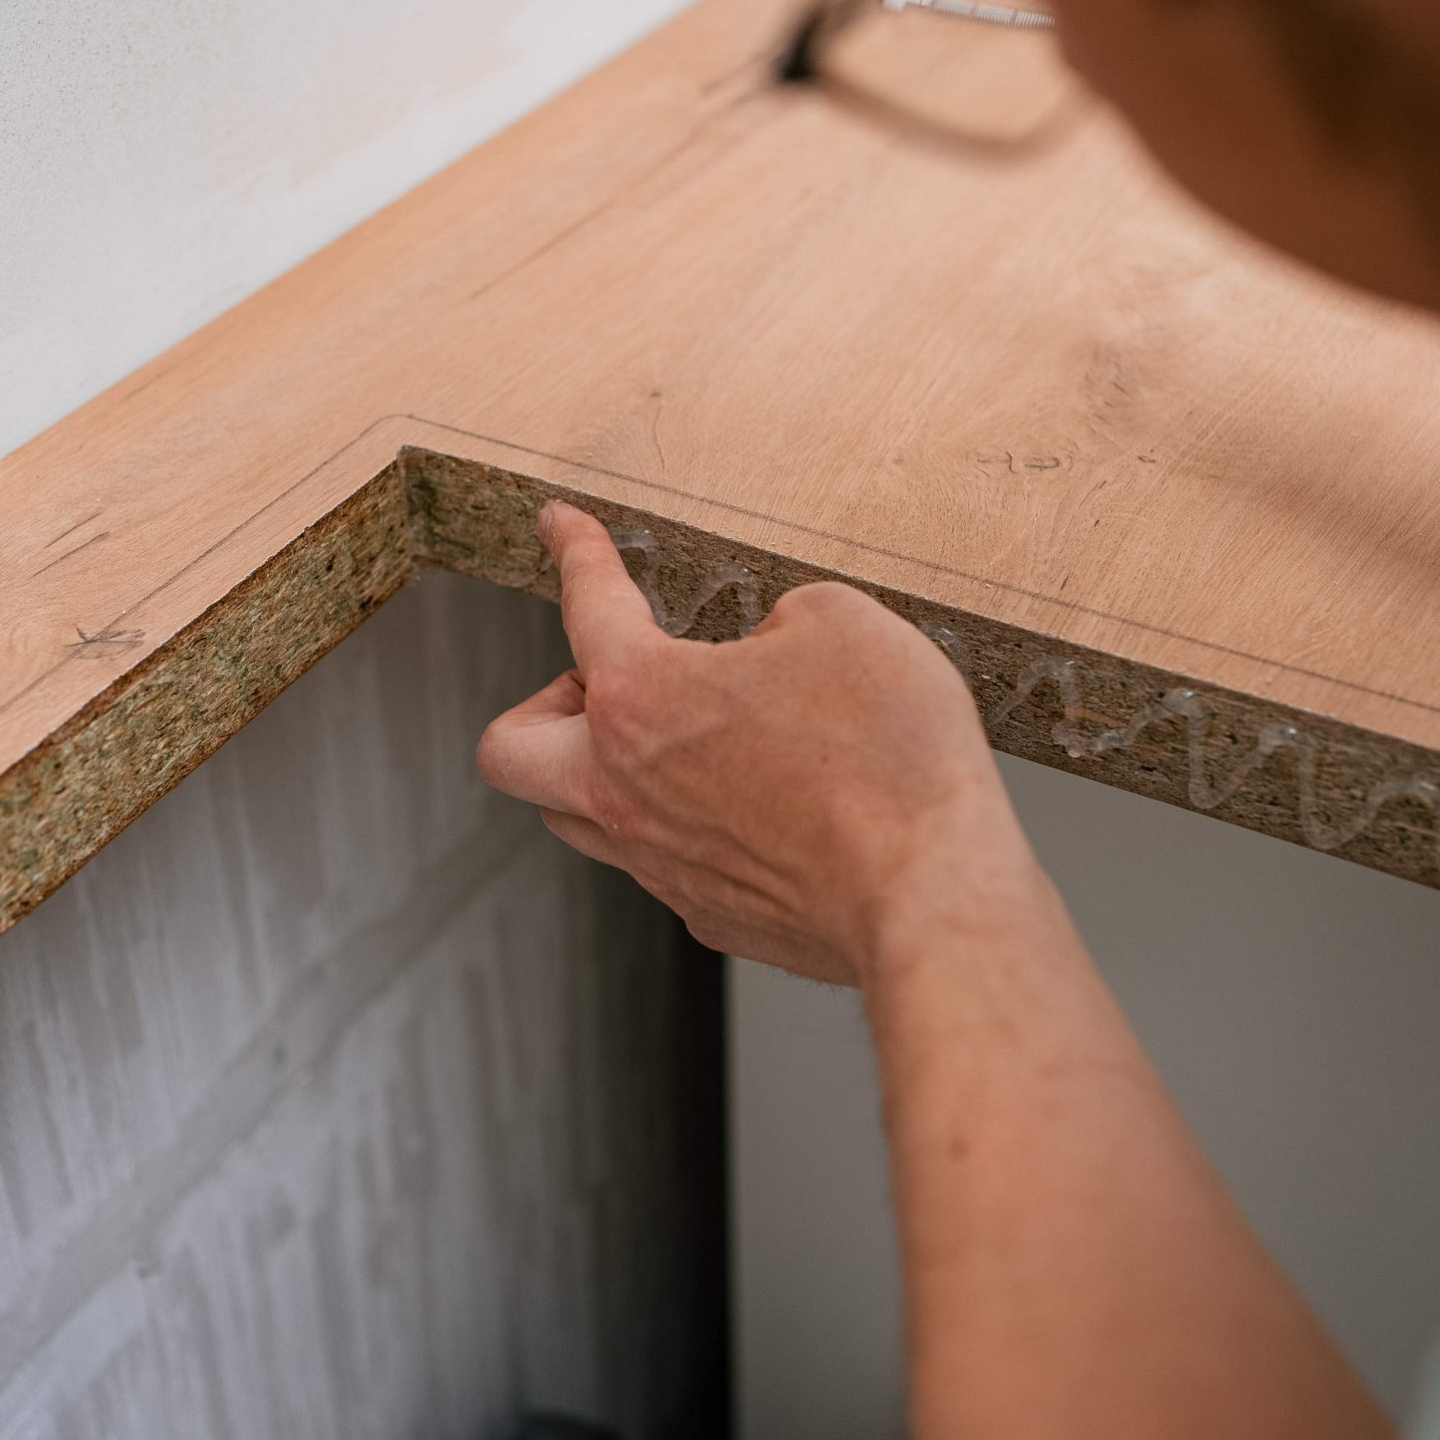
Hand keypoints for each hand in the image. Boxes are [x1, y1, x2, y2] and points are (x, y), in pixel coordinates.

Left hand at [478, 502, 1038, 986]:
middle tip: (611, 681)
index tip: (559, 527)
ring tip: (676, 744)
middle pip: (509, 749)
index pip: (586, 605)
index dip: (573, 550)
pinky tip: (748, 807)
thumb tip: (768, 648)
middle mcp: (624, 788)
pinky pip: (661, 864)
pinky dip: (679, 827)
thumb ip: (781, 616)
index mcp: (641, 696)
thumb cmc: (890, 756)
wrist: (929, 892)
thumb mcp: (842, 623)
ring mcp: (661, 863)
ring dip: (599, 770)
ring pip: (573, 818)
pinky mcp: (712, 913)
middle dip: (546, 701)